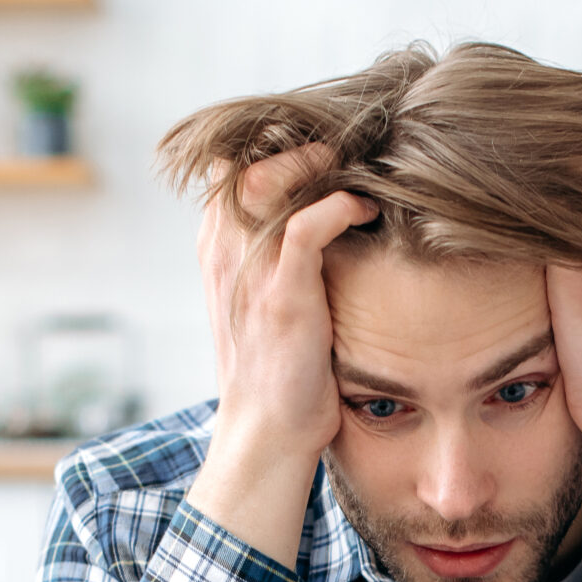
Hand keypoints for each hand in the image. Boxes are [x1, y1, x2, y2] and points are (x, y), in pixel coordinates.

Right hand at [185, 146, 378, 567]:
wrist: (268, 436)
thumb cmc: (280, 374)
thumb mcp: (266, 306)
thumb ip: (276, 262)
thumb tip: (320, 223)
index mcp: (218, 253)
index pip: (229, 172)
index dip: (271, 149)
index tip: (319, 145)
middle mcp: (224, 255)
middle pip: (243, 164)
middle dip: (295, 145)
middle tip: (344, 146)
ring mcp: (249, 275)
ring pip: (267, 181)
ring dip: (315, 165)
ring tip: (354, 168)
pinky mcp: (282, 297)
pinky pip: (306, 226)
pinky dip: (338, 206)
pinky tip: (363, 209)